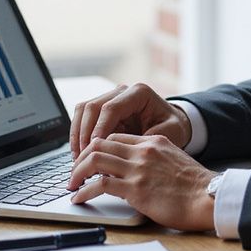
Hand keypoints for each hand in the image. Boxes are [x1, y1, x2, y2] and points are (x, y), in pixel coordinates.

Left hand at [67, 133, 215, 230]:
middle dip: (81, 158)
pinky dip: (85, 192)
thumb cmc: (196, 186)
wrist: (209, 197)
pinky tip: (79, 198)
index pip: (115, 137)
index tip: (89, 161)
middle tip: (74, 172)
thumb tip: (138, 172)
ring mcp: (138, 169)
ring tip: (72, 184)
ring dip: (77, 172)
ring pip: (95, 159)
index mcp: (153, 142)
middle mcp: (143, 151)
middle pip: (99, 143)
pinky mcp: (135, 190)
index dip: (97, 148)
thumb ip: (154, 161)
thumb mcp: (174, 161)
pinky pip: (100, 185)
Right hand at [69, 83, 191, 157]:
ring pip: (83, 111)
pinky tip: (80, 154)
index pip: (111, 108)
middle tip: (82, 157)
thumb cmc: (173, 128)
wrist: (173, 124)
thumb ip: (149, 138)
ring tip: (78, 158)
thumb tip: (125, 149)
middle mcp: (121, 92)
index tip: (94, 148)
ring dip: (77, 134)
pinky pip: (83, 118)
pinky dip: (78, 135)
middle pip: (92, 107)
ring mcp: (110, 99)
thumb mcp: (170, 132)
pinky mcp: (102, 110)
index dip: (99, 128)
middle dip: (84, 133)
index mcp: (139, 93)